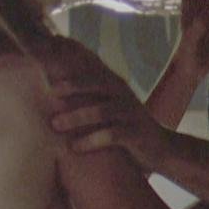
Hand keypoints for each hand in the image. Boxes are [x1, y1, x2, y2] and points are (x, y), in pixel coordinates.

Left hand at [48, 57, 171, 170]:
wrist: (162, 148)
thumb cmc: (125, 127)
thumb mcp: (109, 106)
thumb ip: (87, 95)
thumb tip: (50, 88)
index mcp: (114, 85)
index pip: (92, 68)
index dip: (72, 61)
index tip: (46, 60)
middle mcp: (123, 95)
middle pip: (96, 83)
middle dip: (71, 85)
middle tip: (48, 90)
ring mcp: (131, 114)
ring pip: (101, 110)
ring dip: (76, 116)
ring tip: (54, 124)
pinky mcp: (136, 134)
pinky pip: (112, 135)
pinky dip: (91, 140)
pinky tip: (74, 147)